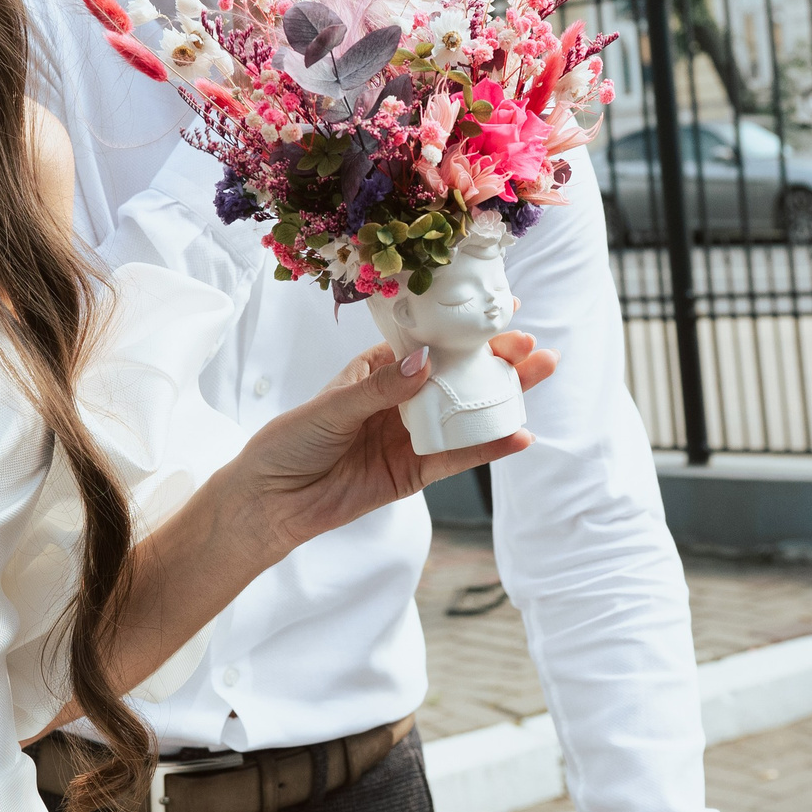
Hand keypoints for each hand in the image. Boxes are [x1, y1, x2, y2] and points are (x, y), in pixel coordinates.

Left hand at [224, 331, 554, 553]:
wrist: (273, 502)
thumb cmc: (291, 442)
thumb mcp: (333, 407)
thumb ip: (381, 388)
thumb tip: (426, 362)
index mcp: (378, 369)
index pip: (429, 343)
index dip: (464, 329)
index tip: (502, 309)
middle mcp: (401, 399)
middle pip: (458, 376)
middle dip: (497, 360)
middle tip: (532, 347)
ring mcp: (412, 435)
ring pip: (466, 413)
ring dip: (503, 396)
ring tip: (539, 375)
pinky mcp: (416, 472)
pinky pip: (458, 457)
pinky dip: (489, 447)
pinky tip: (518, 434)